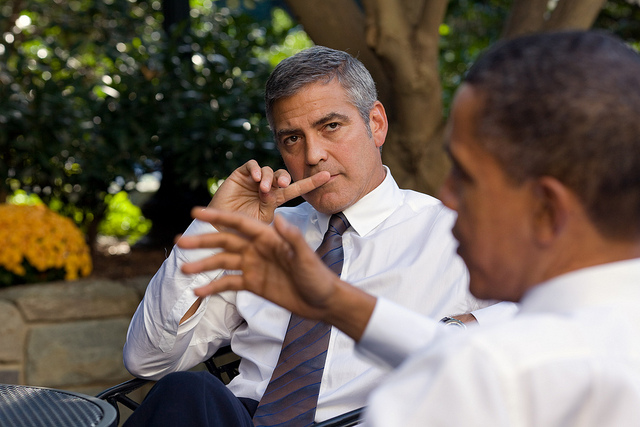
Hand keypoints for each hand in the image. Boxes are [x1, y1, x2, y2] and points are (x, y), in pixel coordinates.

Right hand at [177, 208, 375, 338]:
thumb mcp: (306, 258)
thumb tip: (278, 218)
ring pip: (223, 262)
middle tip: (180, 241)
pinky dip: (214, 287)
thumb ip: (292, 239)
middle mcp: (258, 248)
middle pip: (225, 241)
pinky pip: (229, 283)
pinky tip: (198, 291)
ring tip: (183, 270)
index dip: (217, 217)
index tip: (196, 212)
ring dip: (203, 265)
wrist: (323, 302)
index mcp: (268, 237)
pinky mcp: (253, 283)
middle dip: (203, 241)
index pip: (239, 223)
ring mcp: (254, 266)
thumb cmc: (318, 277)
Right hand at [208, 160, 329, 222]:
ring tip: (263, 189)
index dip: (311, 182)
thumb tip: (285, 209)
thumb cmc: (242, 232)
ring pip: (269, 170)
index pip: (297, 189)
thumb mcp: (264, 226)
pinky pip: (252, 165)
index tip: (328, 176)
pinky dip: (256, 169)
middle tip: (282, 185)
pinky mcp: (240, 175)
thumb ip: (275, 216)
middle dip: (285, 178)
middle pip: (282, 176)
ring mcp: (253, 181)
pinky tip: (256, 178)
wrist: (220, 231)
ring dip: (269, 178)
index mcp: (275, 200)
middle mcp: (266, 188)